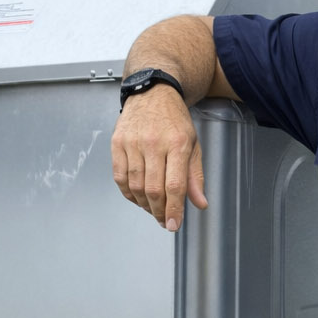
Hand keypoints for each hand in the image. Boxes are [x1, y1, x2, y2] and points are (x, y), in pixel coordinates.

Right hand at [110, 87, 206, 232]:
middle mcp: (154, 143)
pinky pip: (119, 177)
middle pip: (153, 189)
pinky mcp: (117, 143)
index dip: (174, 209)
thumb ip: (195, 176)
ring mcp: (133, 143)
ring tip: (153, 209)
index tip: (174, 225)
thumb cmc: (174, 120)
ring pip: (135, 186)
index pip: (175, 185)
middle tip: (165, 220)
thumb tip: (200, 203)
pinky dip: (128, 193)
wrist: (152, 93)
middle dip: (159, 212)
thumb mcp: (193, 144)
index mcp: (177, 143)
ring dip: (144, 205)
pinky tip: (138, 197)